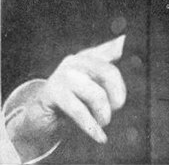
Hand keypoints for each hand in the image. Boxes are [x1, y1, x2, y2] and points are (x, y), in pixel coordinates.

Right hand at [13, 35, 126, 157]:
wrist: (38, 114)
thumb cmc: (71, 96)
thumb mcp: (89, 79)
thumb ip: (105, 61)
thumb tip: (122, 40)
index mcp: (85, 56)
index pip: (110, 55)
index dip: (119, 76)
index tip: (121, 94)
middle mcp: (74, 60)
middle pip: (107, 72)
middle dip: (117, 94)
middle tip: (116, 109)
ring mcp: (63, 75)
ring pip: (95, 94)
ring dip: (104, 113)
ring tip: (104, 122)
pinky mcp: (53, 93)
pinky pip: (78, 111)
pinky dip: (92, 127)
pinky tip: (100, 137)